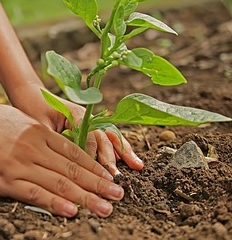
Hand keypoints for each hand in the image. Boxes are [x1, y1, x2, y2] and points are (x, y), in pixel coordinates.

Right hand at [0, 105, 123, 217]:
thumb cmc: (1, 125)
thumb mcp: (26, 124)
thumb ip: (47, 138)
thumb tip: (69, 153)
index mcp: (42, 134)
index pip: (76, 154)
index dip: (95, 167)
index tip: (110, 178)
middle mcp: (36, 148)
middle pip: (74, 170)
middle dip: (98, 184)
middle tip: (117, 195)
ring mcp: (22, 165)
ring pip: (60, 183)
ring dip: (85, 197)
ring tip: (104, 207)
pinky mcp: (7, 180)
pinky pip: (34, 193)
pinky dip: (54, 203)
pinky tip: (72, 210)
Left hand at [19, 87, 143, 175]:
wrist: (32, 94)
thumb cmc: (33, 108)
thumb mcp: (40, 124)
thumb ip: (57, 139)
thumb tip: (71, 161)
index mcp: (77, 114)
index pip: (90, 137)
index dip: (93, 155)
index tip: (95, 173)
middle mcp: (89, 117)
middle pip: (105, 137)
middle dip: (112, 157)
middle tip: (117, 176)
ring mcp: (92, 120)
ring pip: (111, 136)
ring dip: (124, 151)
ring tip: (137, 165)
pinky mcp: (90, 125)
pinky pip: (107, 137)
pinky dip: (118, 147)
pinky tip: (127, 158)